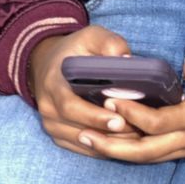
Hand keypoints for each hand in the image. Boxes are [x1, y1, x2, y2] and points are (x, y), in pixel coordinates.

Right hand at [27, 25, 142, 156]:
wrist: (48, 62)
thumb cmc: (75, 49)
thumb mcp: (90, 35)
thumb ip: (108, 43)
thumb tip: (127, 59)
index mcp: (54, 83)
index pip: (71, 106)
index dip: (94, 116)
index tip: (118, 119)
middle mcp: (48, 107)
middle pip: (77, 128)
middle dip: (107, 131)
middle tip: (135, 130)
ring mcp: (51, 124)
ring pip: (81, 141)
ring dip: (108, 142)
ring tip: (136, 136)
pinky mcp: (58, 134)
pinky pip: (80, 147)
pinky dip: (101, 148)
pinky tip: (124, 142)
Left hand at [80, 49, 184, 161]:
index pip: (156, 122)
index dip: (130, 112)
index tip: (109, 98)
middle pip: (145, 152)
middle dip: (112, 146)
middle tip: (84, 136)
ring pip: (152, 158)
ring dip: (122, 152)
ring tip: (93, 142)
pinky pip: (163, 154)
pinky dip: (140, 150)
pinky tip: (123, 140)